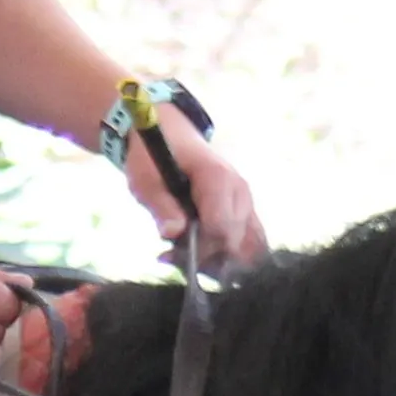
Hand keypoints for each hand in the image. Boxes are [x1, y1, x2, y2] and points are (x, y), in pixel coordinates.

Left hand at [127, 121, 270, 276]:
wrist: (169, 136)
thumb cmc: (155, 157)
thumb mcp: (145, 179)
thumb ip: (161, 206)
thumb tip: (173, 233)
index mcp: (218, 178)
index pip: (220, 228)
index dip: (197, 248)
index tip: (170, 251)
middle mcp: (240, 191)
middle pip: (234, 242)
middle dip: (204, 257)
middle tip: (171, 254)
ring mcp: (247, 202)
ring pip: (246, 247)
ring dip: (215, 260)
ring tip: (184, 253)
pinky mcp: (246, 212)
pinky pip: (250, 242)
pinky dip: (228, 255)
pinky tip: (202, 254)